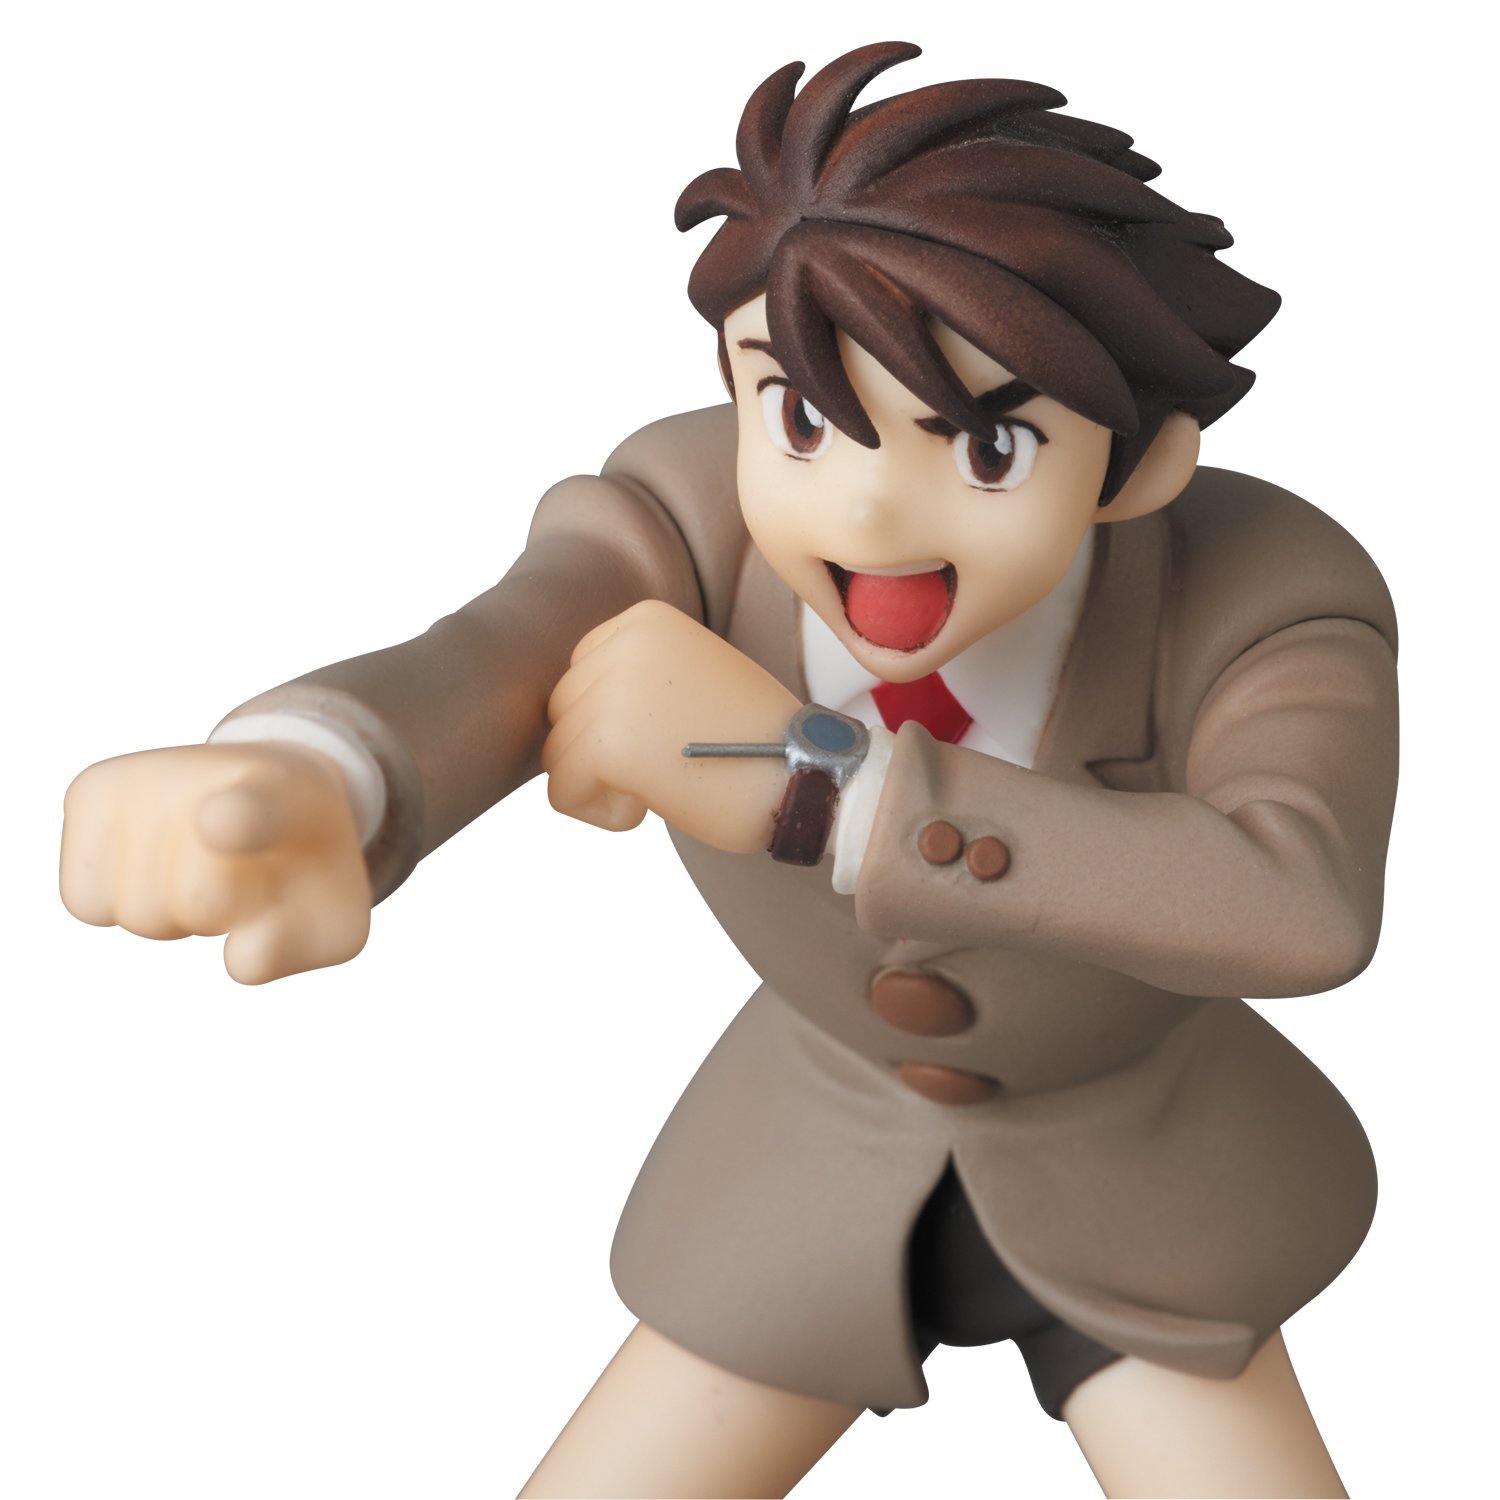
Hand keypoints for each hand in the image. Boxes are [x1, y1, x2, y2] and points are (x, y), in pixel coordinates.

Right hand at [61, 742, 370, 984]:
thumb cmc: (302, 872)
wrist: (276, 792)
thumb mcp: (330, 917)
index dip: (236, 821)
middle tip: (240, 876)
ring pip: (137, 910)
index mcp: (288, 799)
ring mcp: (146, 775)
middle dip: (221, 914)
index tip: (219, 821)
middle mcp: (208, 773)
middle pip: (196, 902)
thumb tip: (239, 955)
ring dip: (171, 913)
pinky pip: (84, 899)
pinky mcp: (92, 788)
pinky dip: (115, 905)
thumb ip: (298, 948)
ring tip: (200, 867)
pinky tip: (152, 867)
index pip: (253, 812)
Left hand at [543, 600, 800, 852]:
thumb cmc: (757, 739)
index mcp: (644, 619)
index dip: (610, 719)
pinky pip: (564, 791)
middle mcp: (622, 643)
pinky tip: (647, 809)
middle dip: (601, 752)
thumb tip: (569, 709)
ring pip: (558, 754)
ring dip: (602, 784)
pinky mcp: (607, 745)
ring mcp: (611, 692)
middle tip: (664, 768)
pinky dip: (600, 812)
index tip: (662, 739)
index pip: (578, 675)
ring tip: (661, 786)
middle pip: (563, 713)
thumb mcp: (693, 674)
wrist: (807, 773)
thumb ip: (637, 676)